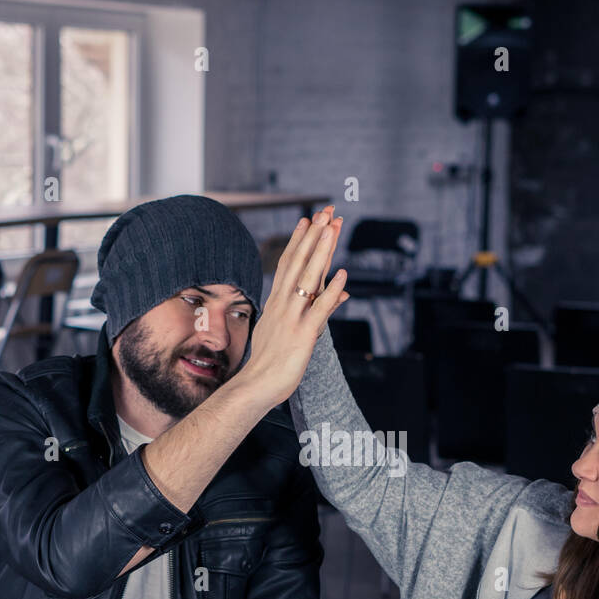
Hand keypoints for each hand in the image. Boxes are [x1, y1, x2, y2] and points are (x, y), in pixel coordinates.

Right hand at [237, 204, 348, 407]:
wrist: (255, 386)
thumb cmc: (271, 362)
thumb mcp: (292, 330)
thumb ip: (318, 310)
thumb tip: (340, 294)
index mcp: (278, 302)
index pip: (289, 264)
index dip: (301, 241)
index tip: (310, 220)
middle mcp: (283, 304)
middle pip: (299, 262)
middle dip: (313, 236)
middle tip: (325, 212)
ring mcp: (292, 318)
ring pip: (308, 278)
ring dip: (321, 252)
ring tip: (331, 228)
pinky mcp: (302, 335)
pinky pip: (319, 310)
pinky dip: (332, 291)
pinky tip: (343, 275)